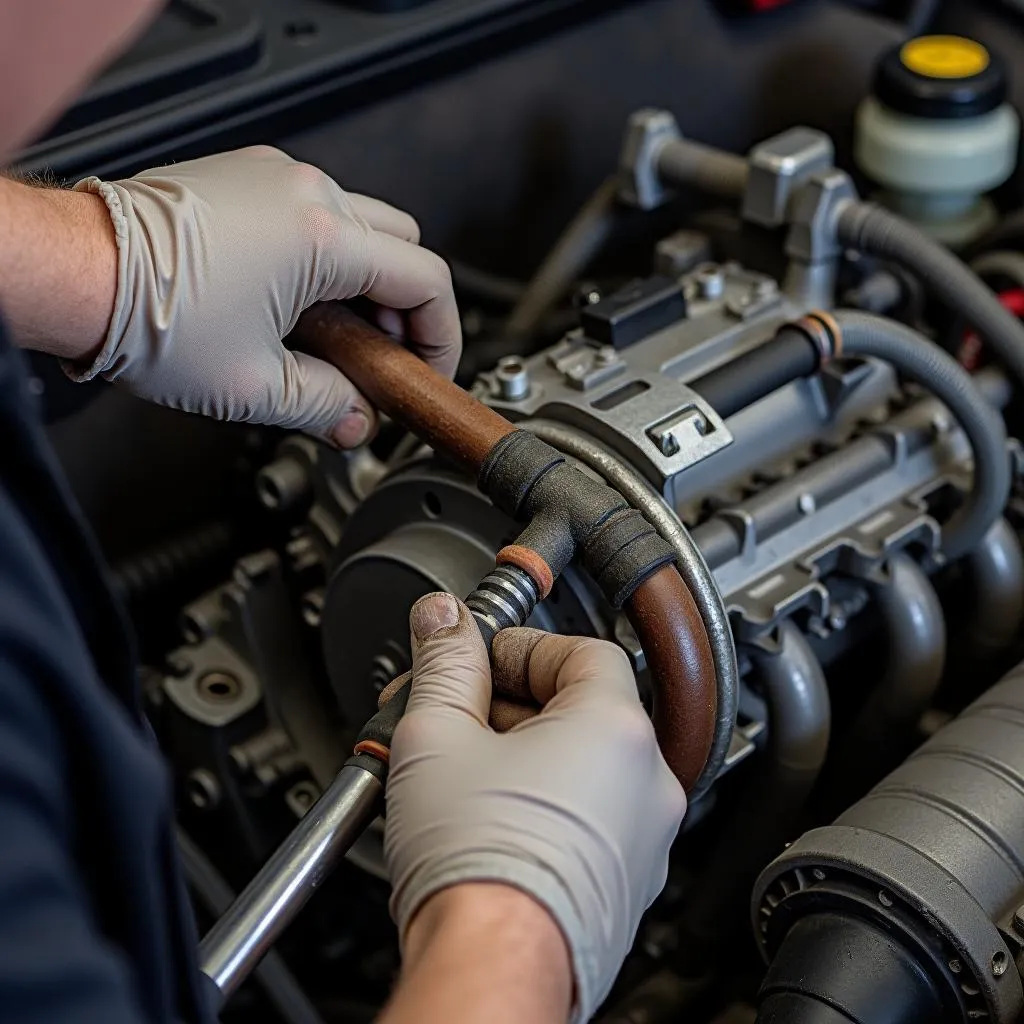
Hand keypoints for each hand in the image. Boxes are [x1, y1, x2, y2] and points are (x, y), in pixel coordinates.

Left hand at [72, 147, 460, 446]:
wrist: (76, 273)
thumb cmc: (147, 316)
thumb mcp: (256, 387)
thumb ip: (328, 408)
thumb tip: (357, 422)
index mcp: (324, 237)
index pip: (427, 282)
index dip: (442, 337)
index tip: (429, 370)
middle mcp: (307, 192)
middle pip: (404, 247)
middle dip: (405, 308)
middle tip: (382, 359)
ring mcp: (275, 178)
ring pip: (362, 227)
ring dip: (365, 284)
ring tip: (334, 338)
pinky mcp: (247, 180)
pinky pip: (315, 214)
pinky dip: (325, 259)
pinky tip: (297, 304)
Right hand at [384, 593, 686, 1022]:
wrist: (491, 970)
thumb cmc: (478, 867)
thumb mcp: (438, 736)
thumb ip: (445, 665)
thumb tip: (443, 622)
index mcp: (615, 731)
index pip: (581, 650)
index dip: (523, 646)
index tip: (480, 657)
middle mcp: (646, 782)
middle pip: (580, 707)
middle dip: (509, 701)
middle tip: (451, 708)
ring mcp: (643, 838)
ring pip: (582, 764)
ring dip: (521, 751)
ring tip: (456, 765)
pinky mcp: (624, 882)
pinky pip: (587, 816)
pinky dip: (543, 801)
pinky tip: (485, 813)